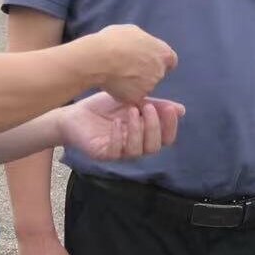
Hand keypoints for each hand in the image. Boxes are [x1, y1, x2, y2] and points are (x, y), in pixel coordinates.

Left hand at [58, 94, 184, 160]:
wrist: (74, 113)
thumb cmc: (104, 108)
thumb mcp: (133, 101)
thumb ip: (155, 106)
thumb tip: (180, 110)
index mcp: (144, 136)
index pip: (166, 138)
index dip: (170, 126)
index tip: (170, 108)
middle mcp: (134, 146)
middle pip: (154, 147)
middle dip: (154, 127)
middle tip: (148, 106)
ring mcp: (119, 152)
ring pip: (137, 151)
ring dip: (137, 130)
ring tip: (132, 110)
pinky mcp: (103, 153)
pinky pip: (116, 151)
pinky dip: (118, 136)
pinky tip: (116, 122)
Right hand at [91, 24, 176, 105]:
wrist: (99, 59)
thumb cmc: (113, 41)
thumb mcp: (131, 31)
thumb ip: (142, 40)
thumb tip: (141, 43)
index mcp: (163, 53)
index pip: (170, 61)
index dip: (159, 61)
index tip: (149, 61)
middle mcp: (160, 71)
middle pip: (156, 74)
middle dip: (145, 72)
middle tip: (127, 67)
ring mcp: (150, 86)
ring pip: (143, 86)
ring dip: (134, 83)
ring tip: (116, 74)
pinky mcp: (137, 97)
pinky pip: (131, 96)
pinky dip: (124, 92)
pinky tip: (113, 84)